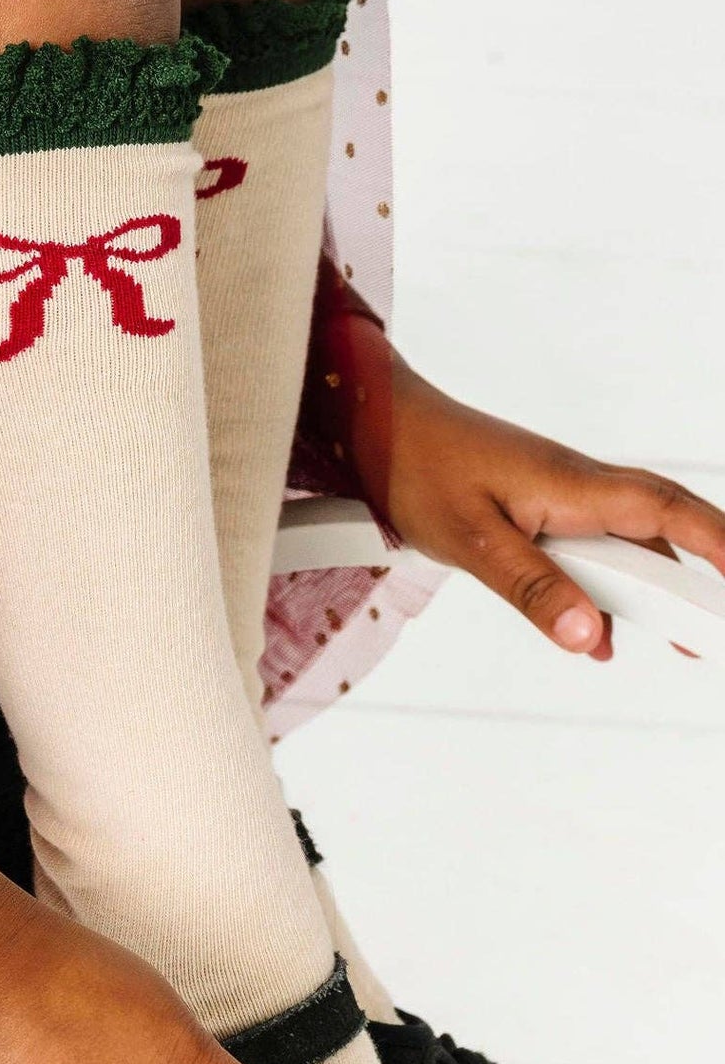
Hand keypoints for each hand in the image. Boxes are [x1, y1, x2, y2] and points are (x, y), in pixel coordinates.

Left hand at [384, 355, 724, 655]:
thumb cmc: (416, 465)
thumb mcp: (472, 539)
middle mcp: (577, 485)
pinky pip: (587, 547)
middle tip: (717, 629)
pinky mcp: (536, 505)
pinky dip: (603, 588)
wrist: (374, 422)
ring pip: (625, 540)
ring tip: (682, 641)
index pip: (666, 510)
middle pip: (661, 526)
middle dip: (703, 572)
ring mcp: (558, 493)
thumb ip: (533, 588)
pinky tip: (599, 632)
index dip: (718, 543)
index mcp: (572, 486)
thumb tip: (593, 636)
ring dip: (652, 587)